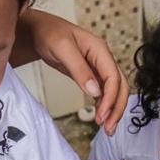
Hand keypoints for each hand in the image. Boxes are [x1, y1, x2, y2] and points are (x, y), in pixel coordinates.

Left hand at [21, 9, 128, 134]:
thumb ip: (79, 69)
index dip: (111, 98)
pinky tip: (100, 117)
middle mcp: (103, 59)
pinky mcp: (91, 75)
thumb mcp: (62, 49)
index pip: (113, 77)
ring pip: (114, 91)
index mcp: (100, 49)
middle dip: (117, 108)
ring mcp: (98, 67)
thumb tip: (95, 92)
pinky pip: (104, 92)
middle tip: (108, 128)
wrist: (39, 31)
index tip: (102, 115)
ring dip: (113, 109)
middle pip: (120, 86)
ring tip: (106, 128)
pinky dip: (104, 105)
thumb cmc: (49, 34)